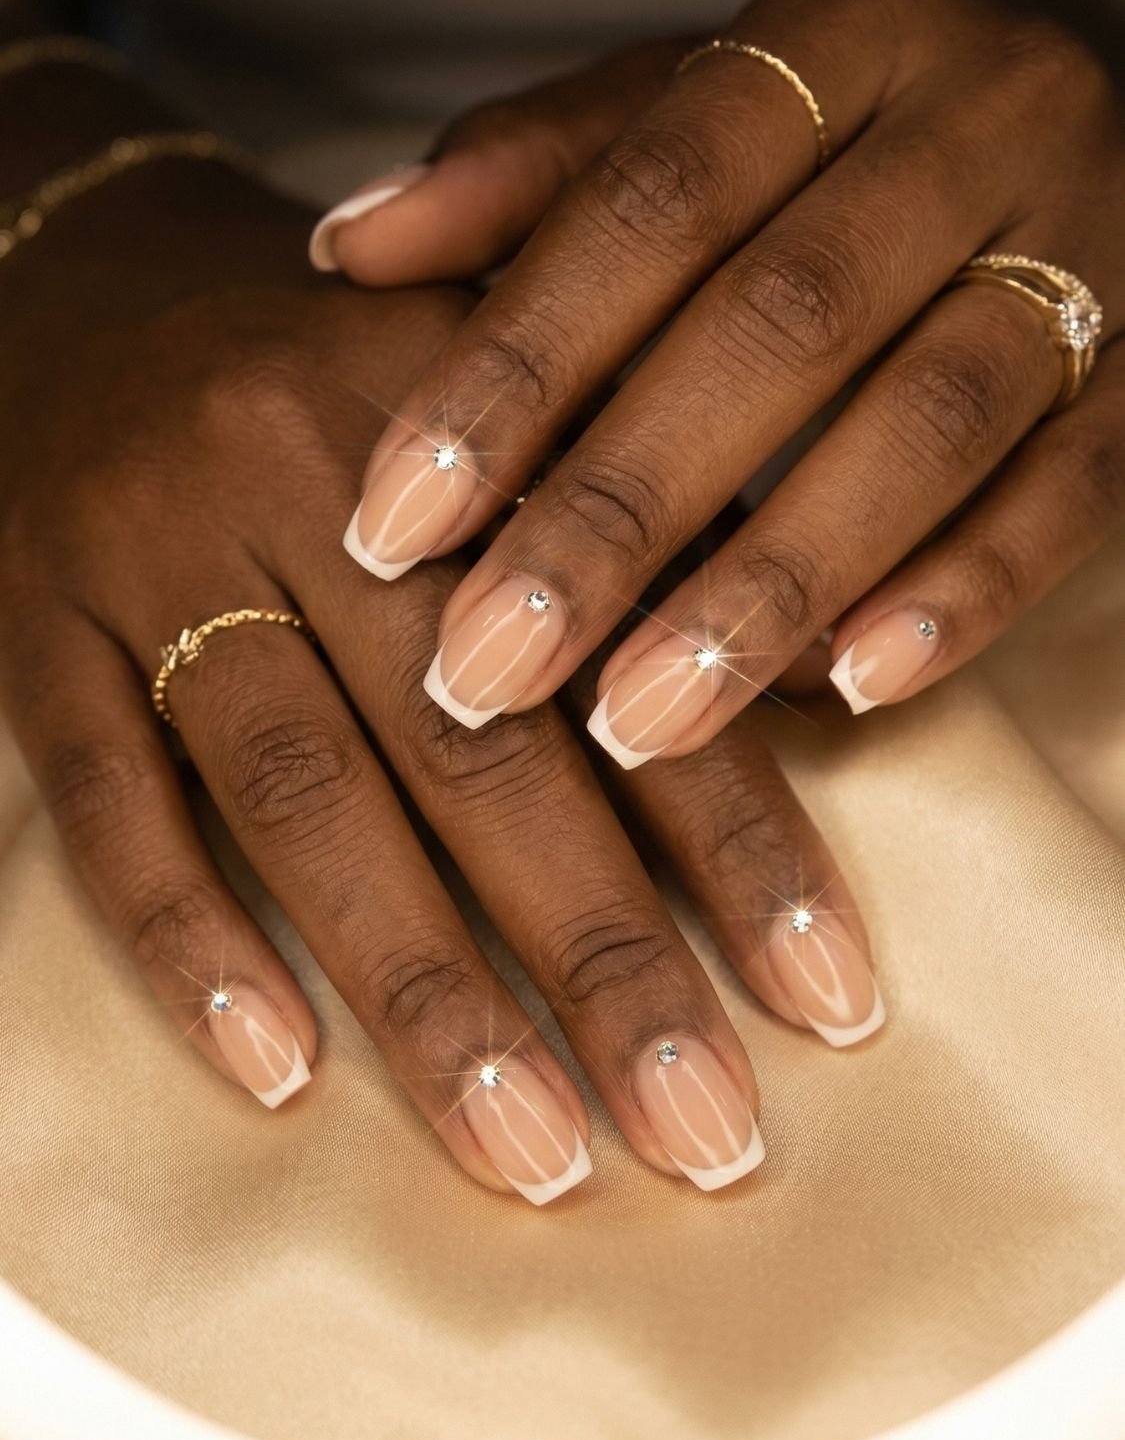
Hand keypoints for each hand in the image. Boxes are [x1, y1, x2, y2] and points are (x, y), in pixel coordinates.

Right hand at [0, 146, 885, 1213]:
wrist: (81, 285)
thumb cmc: (338, 376)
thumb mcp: (503, 392)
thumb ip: (646, 522)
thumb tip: (820, 697)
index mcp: (467, 420)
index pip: (628, 653)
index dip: (739, 835)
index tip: (830, 1003)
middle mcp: (311, 474)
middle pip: (473, 745)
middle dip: (605, 956)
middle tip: (705, 1134)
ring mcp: (155, 555)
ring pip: (301, 797)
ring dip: (424, 990)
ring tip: (534, 1155)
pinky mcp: (37, 630)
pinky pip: (108, 801)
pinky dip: (189, 940)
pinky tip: (276, 1074)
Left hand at [319, 0, 1124, 760]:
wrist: (1083, 119)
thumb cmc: (841, 141)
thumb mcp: (694, 113)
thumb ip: (534, 176)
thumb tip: (348, 247)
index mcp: (848, 24)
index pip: (654, 197)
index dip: (516, 366)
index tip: (392, 522)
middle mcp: (987, 113)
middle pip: (784, 321)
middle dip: (620, 509)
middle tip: (487, 666)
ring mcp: (1099, 240)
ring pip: (930, 421)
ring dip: (772, 585)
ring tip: (636, 721)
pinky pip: (1073, 492)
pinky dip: (960, 595)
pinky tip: (844, 690)